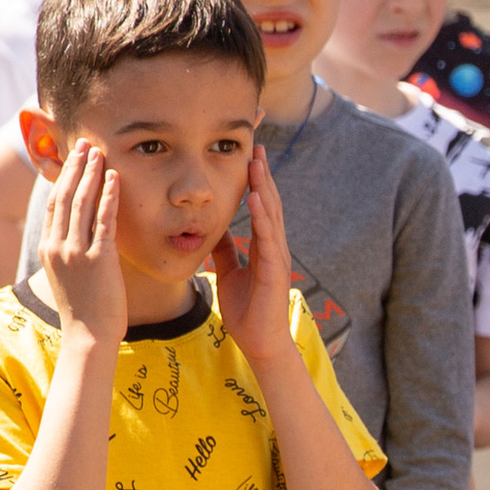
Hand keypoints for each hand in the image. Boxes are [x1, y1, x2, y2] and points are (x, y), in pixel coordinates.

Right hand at [39, 138, 126, 348]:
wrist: (88, 337)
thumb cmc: (84, 311)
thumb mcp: (68, 277)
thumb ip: (71, 254)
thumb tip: (81, 238)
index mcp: (48, 249)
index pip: (54, 205)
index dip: (64, 178)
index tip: (74, 159)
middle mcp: (57, 247)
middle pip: (65, 197)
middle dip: (76, 167)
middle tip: (86, 144)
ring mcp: (76, 253)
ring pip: (82, 203)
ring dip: (92, 174)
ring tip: (100, 153)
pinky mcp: (98, 260)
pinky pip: (104, 221)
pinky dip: (109, 197)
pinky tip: (115, 179)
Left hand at [212, 143, 294, 364]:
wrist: (259, 343)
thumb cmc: (247, 311)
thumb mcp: (229, 273)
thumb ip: (225, 251)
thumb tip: (213, 230)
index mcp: (263, 246)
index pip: (260, 207)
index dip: (255, 181)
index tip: (249, 156)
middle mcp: (273, 247)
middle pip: (269, 203)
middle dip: (262, 175)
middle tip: (256, 147)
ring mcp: (277, 258)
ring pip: (271, 215)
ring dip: (264, 187)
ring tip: (257, 163)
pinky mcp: (274, 271)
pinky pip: (267, 238)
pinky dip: (261, 217)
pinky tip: (255, 198)